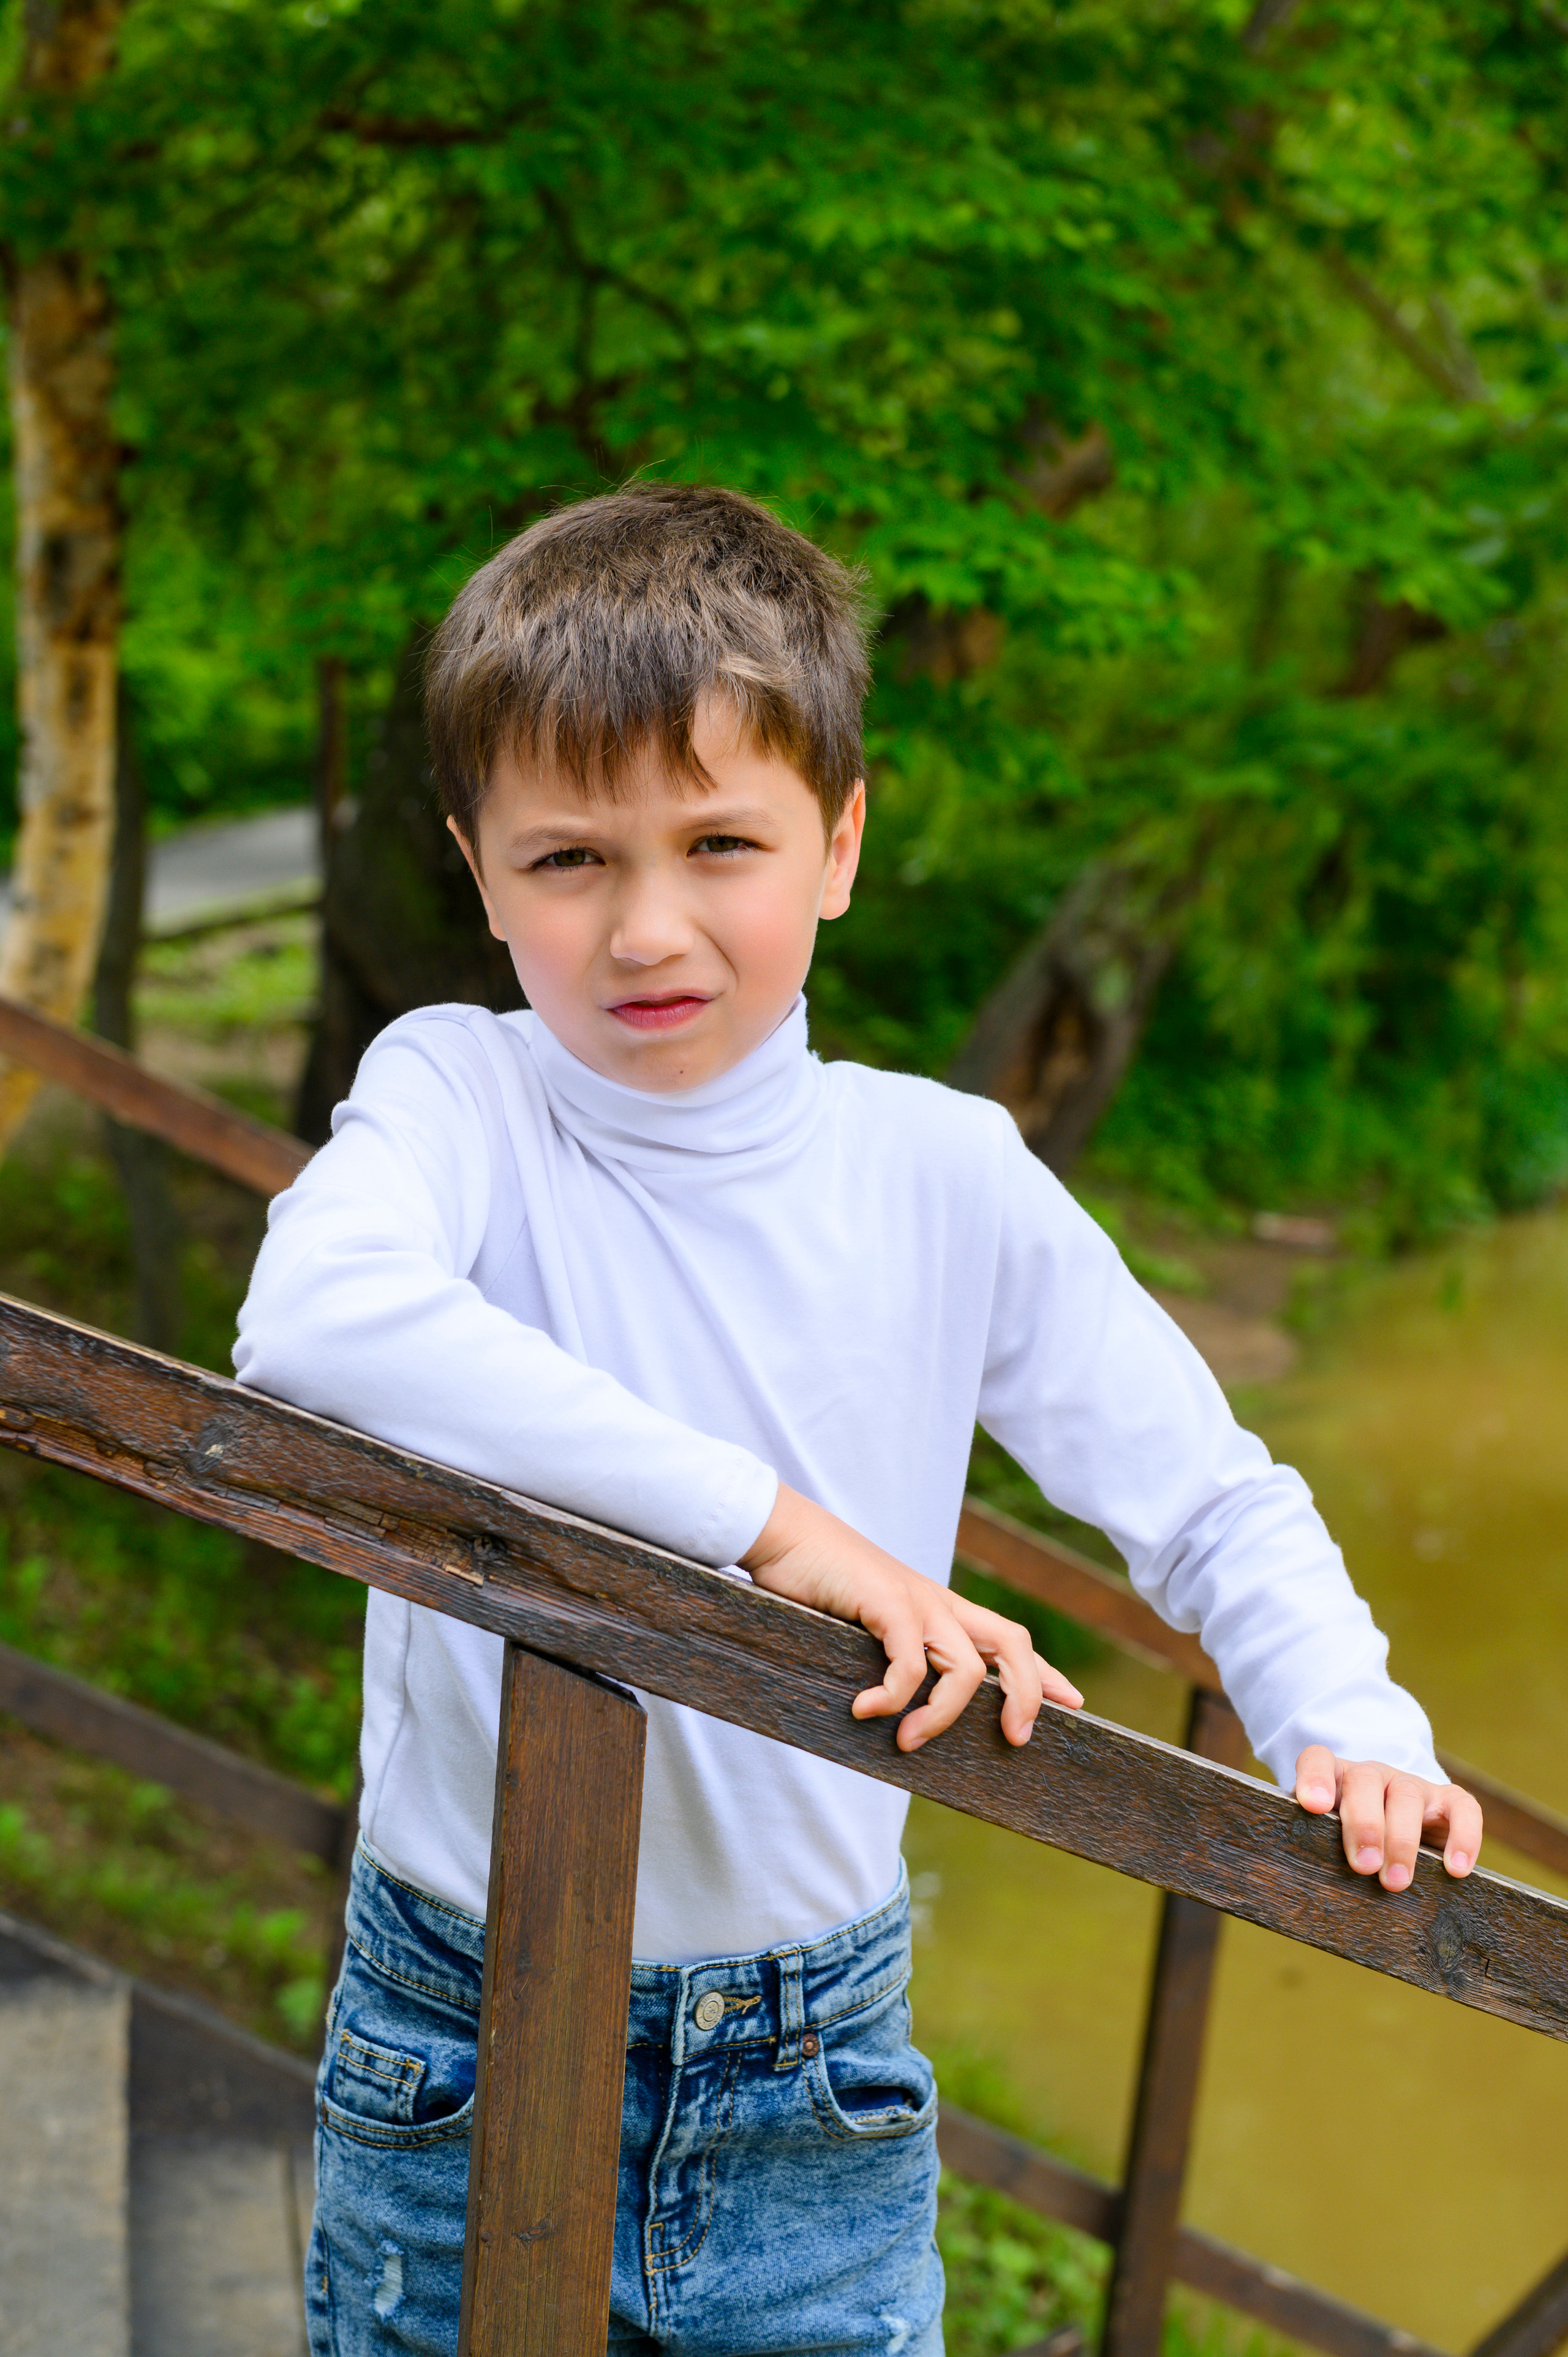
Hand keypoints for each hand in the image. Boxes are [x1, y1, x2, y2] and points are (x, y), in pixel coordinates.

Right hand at [740, 1482, 1083, 1751]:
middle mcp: (939, 1603)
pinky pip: (909, 1663)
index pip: (1009, 1640)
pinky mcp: (887, 1602)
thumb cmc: (819, 1585)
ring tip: (907, 1743)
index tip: (1074, 1703)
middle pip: (1012, 1644)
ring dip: (940, 1718)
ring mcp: (917, 1600)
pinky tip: (864, 1710)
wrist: (784, 1535)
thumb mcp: (866, 1626)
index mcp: (940, 1608)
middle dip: (1027, 1694)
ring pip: (964, 1669)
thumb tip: (895, 1711)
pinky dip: (891, 1697)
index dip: (1043, 1674)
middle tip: (1016, 1739)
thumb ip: (888, 1656)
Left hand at [1293, 1747, 1481, 1890]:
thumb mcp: (1331, 1840)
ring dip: (1401, 1841)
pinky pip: (1463, 1809)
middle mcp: (1373, 1775)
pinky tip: (1456, 1868)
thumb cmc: (1353, 1844)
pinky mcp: (1449, 1800)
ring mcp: (1411, 1785)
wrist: (1397, 1833)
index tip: (1313, 1806)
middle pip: (1365, 1782)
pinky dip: (1463, 1837)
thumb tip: (1312, 1879)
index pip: (1319, 1760)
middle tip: (1363, 1866)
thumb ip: (1320, 1845)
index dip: (1314, 1779)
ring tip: (1395, 1881)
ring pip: (1407, 1796)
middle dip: (1364, 1825)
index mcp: (1336, 1779)